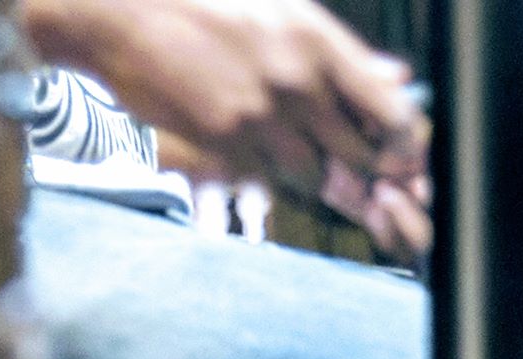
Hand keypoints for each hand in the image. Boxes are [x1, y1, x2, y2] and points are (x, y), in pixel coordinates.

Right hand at [27, 0, 429, 255]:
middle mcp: (297, 80)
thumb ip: (340, 54)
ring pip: (314, 175)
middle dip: (356, 165)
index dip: (400, 142)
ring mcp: (262, 117)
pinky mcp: (228, 144)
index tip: (395, 149)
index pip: (389, 112)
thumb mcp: (280, 9)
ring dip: (308, 169)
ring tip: (285, 142)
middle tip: (345, 160)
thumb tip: (396, 79)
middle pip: (358, 156)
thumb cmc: (205, 3)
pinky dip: (266, 171)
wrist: (123, 10)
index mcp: (317, 39)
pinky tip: (248, 142)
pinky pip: (268, 178)